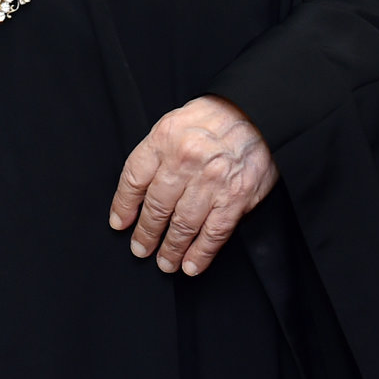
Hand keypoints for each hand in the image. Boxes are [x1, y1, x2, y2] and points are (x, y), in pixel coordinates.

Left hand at [108, 95, 277, 275]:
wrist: (259, 113)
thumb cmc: (214, 118)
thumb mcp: (175, 122)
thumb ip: (157, 153)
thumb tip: (138, 189)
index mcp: (164, 139)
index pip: (134, 179)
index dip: (124, 205)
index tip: (120, 223)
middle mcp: (185, 160)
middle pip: (157, 206)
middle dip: (146, 233)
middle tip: (140, 249)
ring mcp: (211, 181)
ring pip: (183, 224)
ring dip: (171, 249)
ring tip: (164, 262)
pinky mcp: (236, 198)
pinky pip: (213, 233)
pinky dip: (201, 253)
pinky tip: (191, 265)